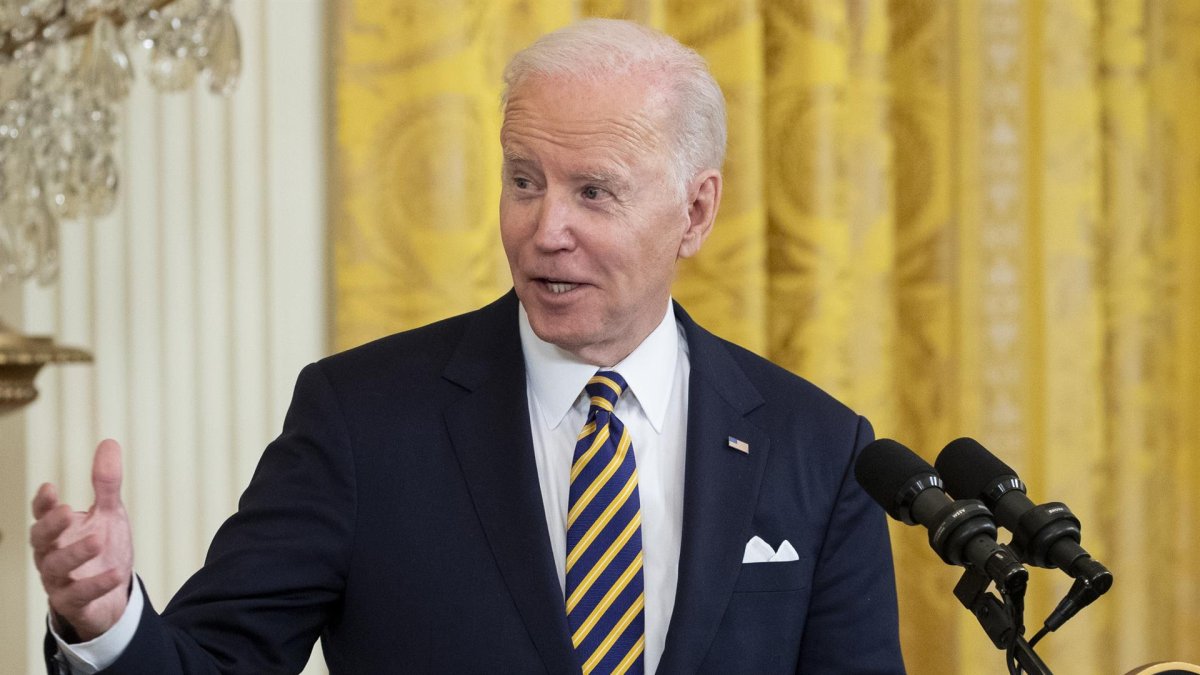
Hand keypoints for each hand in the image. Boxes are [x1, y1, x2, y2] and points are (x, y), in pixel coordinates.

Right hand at [30, 439, 134, 641]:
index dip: (43, 503)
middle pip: (39, 540)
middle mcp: (51, 554)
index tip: (50, 488)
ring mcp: (59, 580)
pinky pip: (79, 595)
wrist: (111, 594)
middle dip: (50, 525)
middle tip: (68, 510)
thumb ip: (105, 483)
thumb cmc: (103, 550)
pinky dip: (96, 584)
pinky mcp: (73, 602)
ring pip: (55, 567)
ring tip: (98, 539)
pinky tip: (115, 573)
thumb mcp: (108, 513)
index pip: (42, 514)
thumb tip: (109, 443)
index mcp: (57, 531)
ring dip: (75, 553)